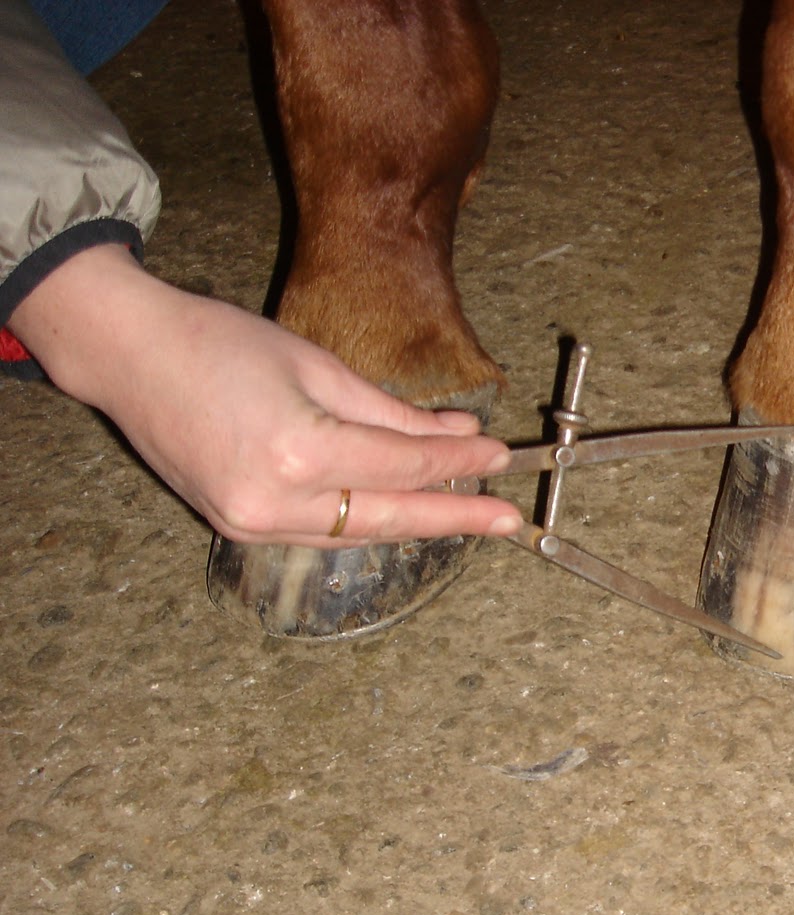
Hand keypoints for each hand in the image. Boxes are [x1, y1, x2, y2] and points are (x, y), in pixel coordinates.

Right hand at [9, 244, 524, 546]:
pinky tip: (404, 513)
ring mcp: (253, 524)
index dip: (459, 465)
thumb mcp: (317, 366)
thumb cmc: (218, 343)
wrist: (127, 357)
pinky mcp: (239, 529)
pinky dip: (367, 523)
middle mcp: (276, 501)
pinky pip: (324, 533)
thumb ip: (393, 415)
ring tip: (468, 518)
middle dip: (456, 518)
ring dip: (417, 524)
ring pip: (360, 533)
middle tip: (507, 520)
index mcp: (299, 451)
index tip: (498, 458)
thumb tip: (458, 437)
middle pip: (391, 516)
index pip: (404, 467)